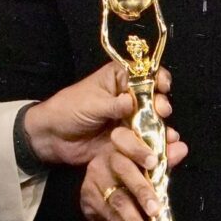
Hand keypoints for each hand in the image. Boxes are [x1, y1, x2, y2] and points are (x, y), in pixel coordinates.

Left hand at [22, 63, 169, 168]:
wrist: (53, 138)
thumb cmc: (68, 110)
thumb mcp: (91, 103)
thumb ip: (113, 104)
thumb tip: (132, 102)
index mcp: (118, 78)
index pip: (145, 73)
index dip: (157, 78)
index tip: (162, 86)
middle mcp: (129, 97)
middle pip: (154, 98)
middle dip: (161, 104)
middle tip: (161, 111)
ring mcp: (130, 119)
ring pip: (153, 121)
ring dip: (162, 127)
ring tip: (168, 134)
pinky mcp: (129, 139)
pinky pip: (145, 140)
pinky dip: (156, 144)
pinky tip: (165, 147)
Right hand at [81, 125, 188, 220]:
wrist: (102, 182)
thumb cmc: (132, 167)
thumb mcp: (148, 158)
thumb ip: (165, 154)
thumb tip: (180, 148)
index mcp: (120, 142)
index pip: (126, 139)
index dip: (139, 150)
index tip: (154, 162)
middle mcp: (105, 159)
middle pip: (124, 172)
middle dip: (142, 192)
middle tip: (155, 210)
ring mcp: (94, 180)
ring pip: (116, 200)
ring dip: (133, 220)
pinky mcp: (88, 200)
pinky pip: (108, 217)